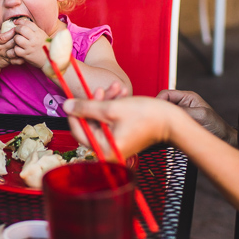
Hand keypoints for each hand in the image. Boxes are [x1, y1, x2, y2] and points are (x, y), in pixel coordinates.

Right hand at [0, 28, 22, 69]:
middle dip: (18, 37)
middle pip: (11, 43)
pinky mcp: (9, 62)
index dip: (10, 32)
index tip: (15, 27)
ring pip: (15, 52)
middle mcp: (1, 49)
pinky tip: (25, 52)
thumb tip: (7, 26)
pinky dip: (22, 57)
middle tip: (23, 32)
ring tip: (25, 42)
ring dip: (21, 46)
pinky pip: (17, 61)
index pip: (3, 37)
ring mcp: (5, 56)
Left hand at [12, 18, 48, 67]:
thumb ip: (34, 29)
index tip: (16, 22)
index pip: (28, 23)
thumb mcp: (41, 35)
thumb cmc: (44, 47)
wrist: (49, 60)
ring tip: (17, 40)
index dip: (20, 21)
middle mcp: (35, 39)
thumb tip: (23, 22)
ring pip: (17, 39)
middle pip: (22, 29)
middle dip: (16, 29)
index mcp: (39, 32)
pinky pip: (16, 49)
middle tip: (16, 31)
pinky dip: (16, 49)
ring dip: (15, 39)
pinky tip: (19, 49)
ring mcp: (30, 47)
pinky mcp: (26, 55)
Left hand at [62, 95, 184, 157]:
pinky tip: (121, 94)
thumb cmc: (146, 116)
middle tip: (101, 89)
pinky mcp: (122, 138)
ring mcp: (116, 144)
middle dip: (96, 103)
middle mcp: (109, 151)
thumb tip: (66, 106)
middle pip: (92, 124)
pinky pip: (112, 121)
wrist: (172, 120)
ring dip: (107, 101)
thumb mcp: (112, 108)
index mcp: (104, 149)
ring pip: (102, 120)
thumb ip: (86, 107)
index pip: (79, 131)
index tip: (73, 98)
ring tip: (117, 87)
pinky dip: (115, 107)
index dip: (75, 113)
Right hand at [156, 90, 236, 144]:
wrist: (224, 140)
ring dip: (163, 122)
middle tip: (158, 122)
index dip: (158, 101)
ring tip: (164, 129)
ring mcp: (180, 115)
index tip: (156, 111)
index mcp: (187, 97)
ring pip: (164, 115)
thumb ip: (182, 111)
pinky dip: (165, 129)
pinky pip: (167, 125)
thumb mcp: (199, 115)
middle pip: (163, 104)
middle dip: (159, 112)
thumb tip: (166, 111)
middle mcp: (182, 105)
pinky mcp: (179, 126)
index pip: (165, 94)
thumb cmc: (216, 127)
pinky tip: (167, 135)